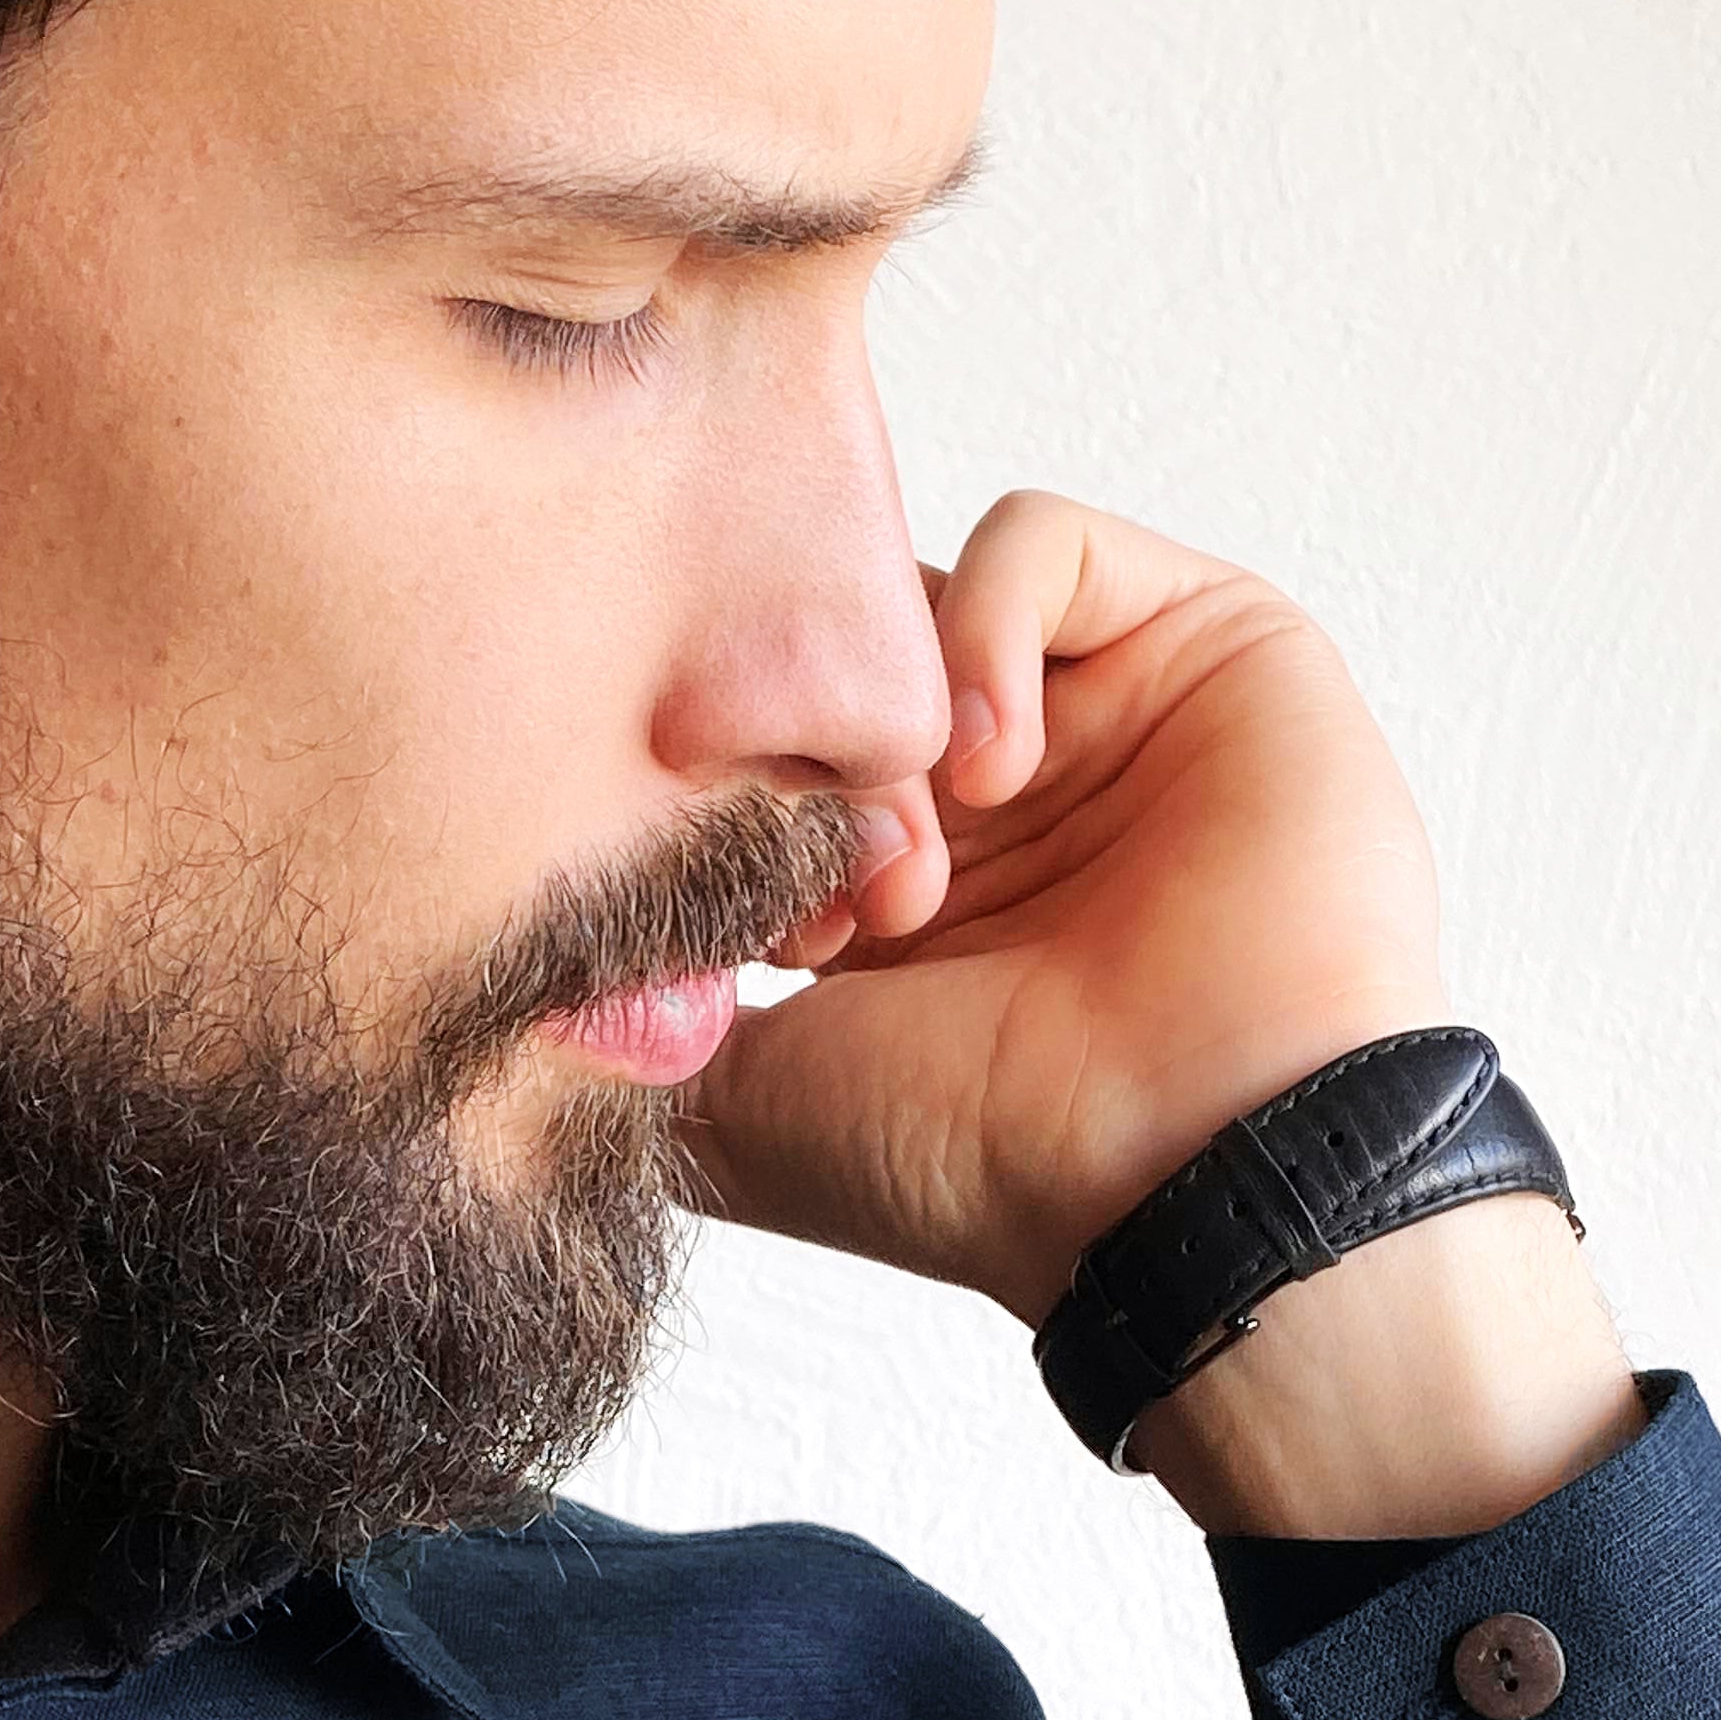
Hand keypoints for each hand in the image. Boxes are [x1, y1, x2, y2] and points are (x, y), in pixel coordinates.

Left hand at [677, 488, 1645, 1537]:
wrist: (1192, 1180)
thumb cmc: (990, 1165)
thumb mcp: (750, 1108)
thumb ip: (639, 1030)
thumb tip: (511, 978)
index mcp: (904, 897)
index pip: (767, 748)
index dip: (725, 800)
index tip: (731, 914)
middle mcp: (1005, 802)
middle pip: (841, 660)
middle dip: (805, 751)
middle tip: (823, 887)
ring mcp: (1106, 718)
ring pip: (926, 593)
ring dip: (894, 701)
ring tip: (920, 843)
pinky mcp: (1209, 645)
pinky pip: (1043, 540)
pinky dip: (989, 621)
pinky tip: (997, 765)